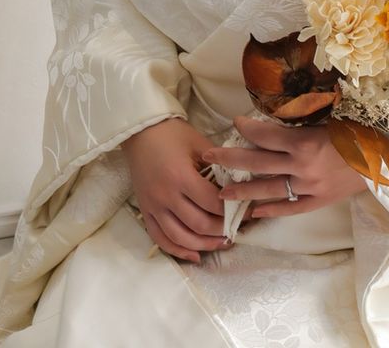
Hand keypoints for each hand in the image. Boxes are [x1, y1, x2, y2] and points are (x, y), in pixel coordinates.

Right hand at [121, 117, 226, 263]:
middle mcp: (165, 196)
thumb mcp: (200, 145)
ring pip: (180, 237)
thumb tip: (238, 186)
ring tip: (222, 243)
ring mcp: (153, 207)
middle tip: (238, 228)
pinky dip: (178, 250)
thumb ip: (218, 166)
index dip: (232, 210)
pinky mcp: (145, 212)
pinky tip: (195, 255)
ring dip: (204, 244)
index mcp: (180, 176)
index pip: (211, 203)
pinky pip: (161, 239)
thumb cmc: (173, 134)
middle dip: (221, 229)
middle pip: (198, 224)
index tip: (248, 211)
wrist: (141, 132)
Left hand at [202, 114, 367, 218]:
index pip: (265, 135)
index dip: (247, 127)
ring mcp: (308, 188)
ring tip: (221, 193)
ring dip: (242, 190)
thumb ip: (303, 119)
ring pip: (268, 190)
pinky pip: (289, 208)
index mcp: (304, 142)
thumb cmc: (359, 131)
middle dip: (229, 159)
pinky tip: (254, 213)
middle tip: (207, 157)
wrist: (387, 157)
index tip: (234, 122)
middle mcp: (301, 167)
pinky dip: (271, 211)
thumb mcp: (330, 117)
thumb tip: (277, 112)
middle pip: (257, 163)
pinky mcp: (317, 202)